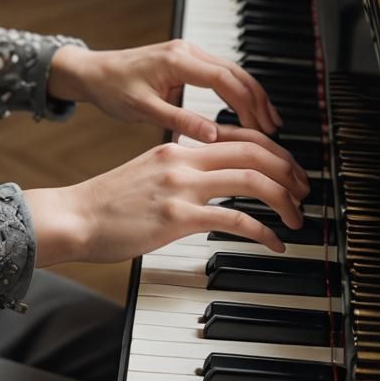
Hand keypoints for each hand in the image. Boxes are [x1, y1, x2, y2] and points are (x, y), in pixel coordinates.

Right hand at [24, 135, 309, 265]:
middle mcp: (183, 160)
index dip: (274, 150)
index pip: (239, 136)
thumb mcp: (149, 174)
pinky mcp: (178, 218)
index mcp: (178, 146)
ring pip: (251, 179)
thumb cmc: (108, 203)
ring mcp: (181, 188)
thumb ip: (180, 171)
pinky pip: (235, 220)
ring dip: (284, 199)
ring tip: (297, 217)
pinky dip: (264, 231)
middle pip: (254, 150)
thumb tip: (211, 179)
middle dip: (288, 169)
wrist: (75, 217)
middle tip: (304, 190)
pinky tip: (274, 243)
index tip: (290, 169)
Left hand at [48, 40, 283, 142]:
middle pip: (235, 73)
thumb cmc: (112, 88)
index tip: (261, 128)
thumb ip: (179, 120)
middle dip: (258, 100)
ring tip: (268, 122)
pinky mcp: (186, 61)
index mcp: (178, 60)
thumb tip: (214, 136)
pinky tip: (246, 110)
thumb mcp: (143, 109)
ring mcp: (188, 53)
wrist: (92, 72)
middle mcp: (187, 51)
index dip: (246, 104)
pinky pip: (220, 74)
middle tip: (274, 129)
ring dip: (251, 95)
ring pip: (232, 72)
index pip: (224, 80)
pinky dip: (237, 91)